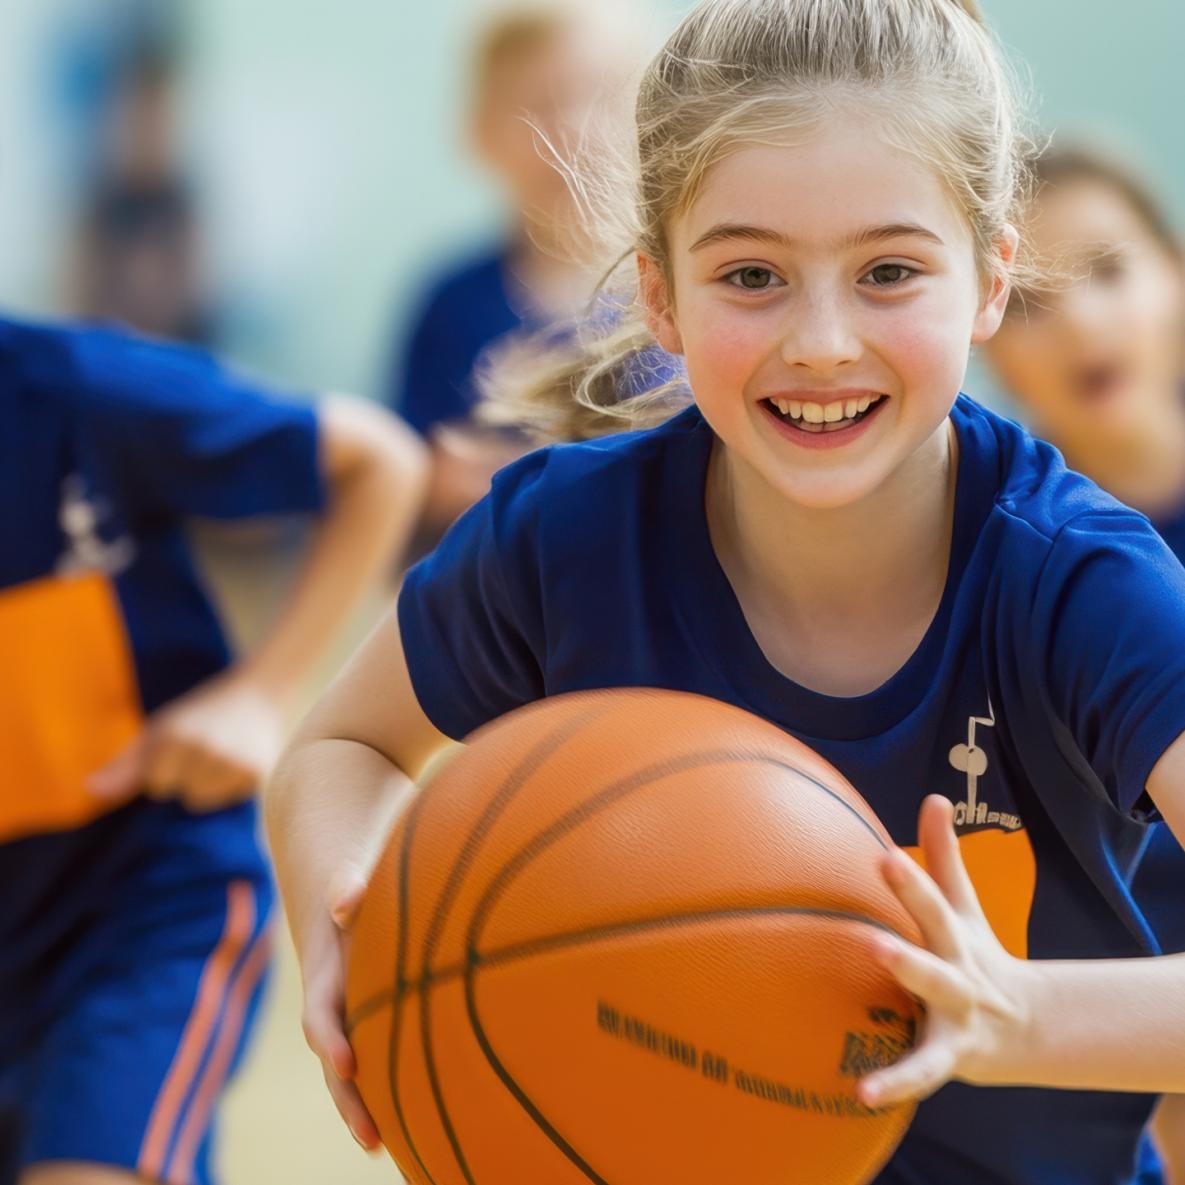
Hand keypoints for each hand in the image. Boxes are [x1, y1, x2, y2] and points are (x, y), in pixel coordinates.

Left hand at [88, 675, 285, 811]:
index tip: (182, 748)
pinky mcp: (257, 773)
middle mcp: (203, 749)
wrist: (264, 691)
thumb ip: (126, 764)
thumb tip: (90, 791)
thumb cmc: (204, 711)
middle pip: (181, 794)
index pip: (156, 784)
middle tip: (206, 749)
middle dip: (188, 777)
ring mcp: (232, 762)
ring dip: (209, 785)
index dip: (165, 769)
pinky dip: (232, 785)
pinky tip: (240, 761)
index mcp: (175, 735)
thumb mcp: (162, 728)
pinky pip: (230, 799)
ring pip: (203, 800)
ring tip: (223, 756)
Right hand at [299, 864, 381, 1151]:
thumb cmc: (350, 889)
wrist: (338, 896)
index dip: (330, 1041)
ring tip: (388, 1148)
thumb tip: (346, 900)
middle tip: (372, 1138)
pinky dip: (390, 1091)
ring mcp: (349, 1022)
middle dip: (350, 1102)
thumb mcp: (344, 881)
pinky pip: (376, 1062)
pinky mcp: (369, 1026)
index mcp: (324, 977)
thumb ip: (345, 888)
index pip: (319, 1016)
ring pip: (354, 1075)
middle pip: (335, 1064)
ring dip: (366, 1110)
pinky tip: (422, 1123)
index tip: (347, 1064)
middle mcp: (333, 1009)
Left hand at [859, 795, 1035, 1107]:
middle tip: (875, 918)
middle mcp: (957, 969)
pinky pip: (919, 1071)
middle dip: (910, 923)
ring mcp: (955, 1013)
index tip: (885, 853)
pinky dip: (893, 1083)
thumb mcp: (963, 908)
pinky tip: (859, 1093)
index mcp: (954, 933)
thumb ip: (946, 856)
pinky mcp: (948, 1055)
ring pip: (932, 999)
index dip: (912, 878)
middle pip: (935, 945)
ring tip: (875, 962)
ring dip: (907, 981)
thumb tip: (935, 795)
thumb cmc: (971, 952)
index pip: (933, 901)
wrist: (1020, 1026)